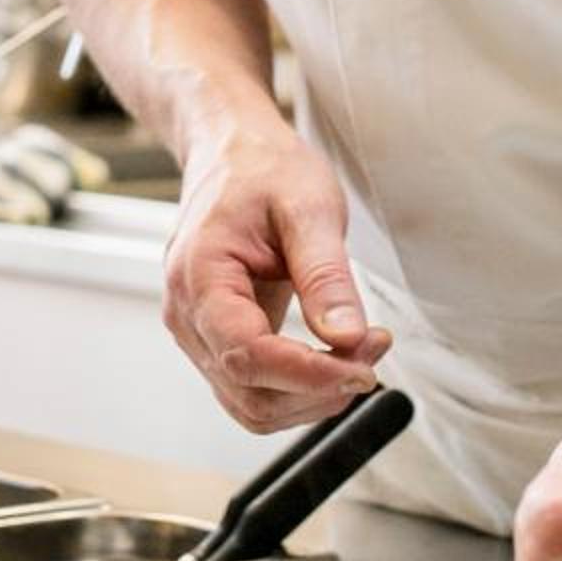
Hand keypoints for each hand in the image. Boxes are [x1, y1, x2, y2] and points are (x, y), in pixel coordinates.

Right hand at [164, 122, 391, 431]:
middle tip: (374, 349)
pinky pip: (254, 390)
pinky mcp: (217, 342)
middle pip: (250, 395)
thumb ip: (325, 275)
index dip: (309, 375)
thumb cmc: (263, 170)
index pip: (248, 356)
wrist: (233, 154)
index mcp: (199, 277)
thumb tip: (347, 337)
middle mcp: (187, 315)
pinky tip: (335, 356)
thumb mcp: (309, 207)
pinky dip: (300, 388)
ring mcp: (198, 333)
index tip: (364, 367)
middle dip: (320, 388)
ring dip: (313, 396)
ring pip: (253, 406)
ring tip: (361, 351)